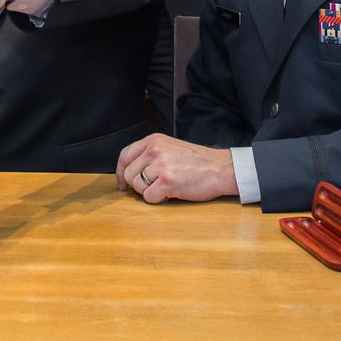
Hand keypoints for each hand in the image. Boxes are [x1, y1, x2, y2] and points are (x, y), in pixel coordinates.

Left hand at [116, 133, 237, 203]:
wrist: (220, 168)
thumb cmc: (197, 161)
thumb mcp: (170, 148)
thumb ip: (150, 154)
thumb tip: (129, 172)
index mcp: (153, 140)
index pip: (125, 155)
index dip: (121, 172)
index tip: (122, 183)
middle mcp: (154, 150)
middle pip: (129, 174)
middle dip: (138, 185)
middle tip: (153, 187)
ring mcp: (160, 165)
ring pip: (137, 187)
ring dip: (149, 192)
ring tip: (166, 187)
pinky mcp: (167, 181)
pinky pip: (149, 197)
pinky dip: (158, 199)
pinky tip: (170, 193)